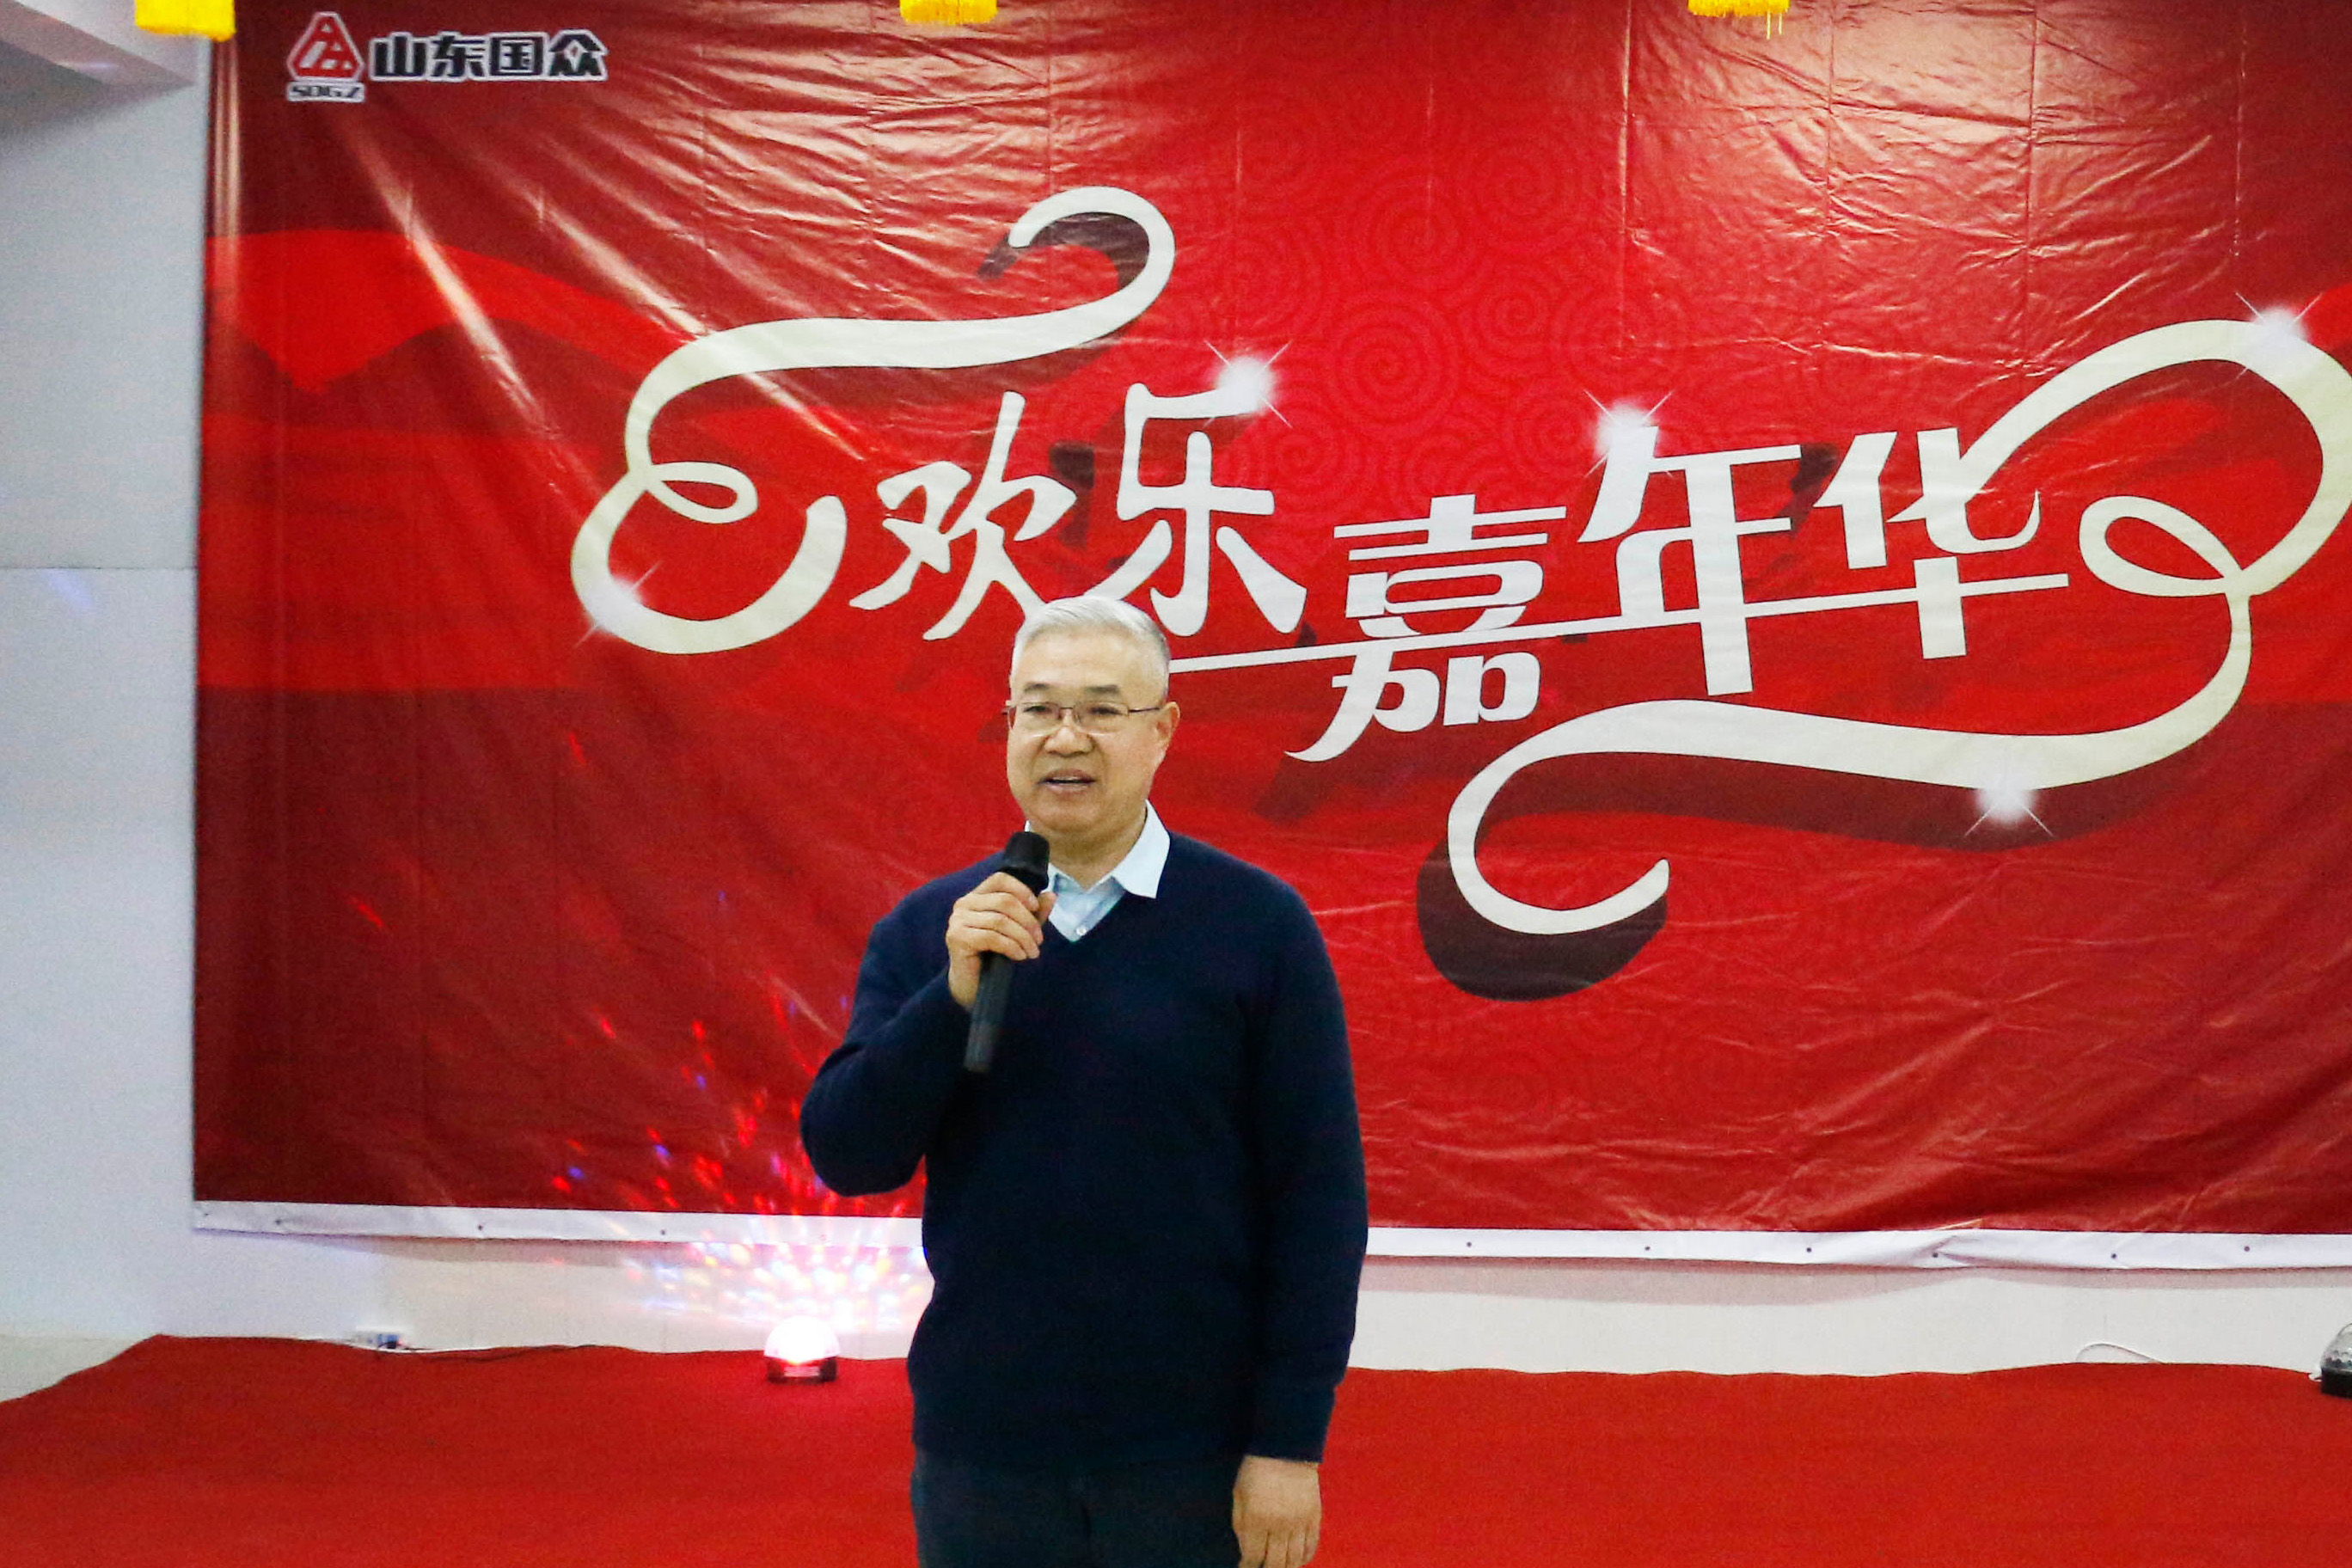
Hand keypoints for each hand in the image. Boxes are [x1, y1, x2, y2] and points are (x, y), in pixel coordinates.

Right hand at [943, 872, 1055, 1009]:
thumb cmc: (994, 953)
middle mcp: (964, 903)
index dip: (1021, 890)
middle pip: (1004, 901)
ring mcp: (957, 920)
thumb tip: (1051, 895)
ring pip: (1000, 920)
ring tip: (1032, 952)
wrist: (972, 983)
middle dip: (1028, 921)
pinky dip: (1011, 947)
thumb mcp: (1019, 929)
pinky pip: (991, 937)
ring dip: (1023, 938)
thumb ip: (1033, 912)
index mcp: (976, 896)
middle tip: (1039, 940)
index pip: (1000, 879)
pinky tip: (1020, 956)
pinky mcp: (957, 937)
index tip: (1036, 908)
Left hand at [1232, 1454, 1319, 1567]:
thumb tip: (1246, 1551)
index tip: (1245, 1566)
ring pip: (1294, 1560)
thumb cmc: (1255, 1470)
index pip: (1253, 1558)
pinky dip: (1304, 1558)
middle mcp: (1279, 1525)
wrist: (1286, 1449)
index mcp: (1256, 1519)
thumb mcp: (1239, 1496)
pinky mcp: (1314, 1517)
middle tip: (1262, 1567)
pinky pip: (1311, 1547)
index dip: (1248, 1567)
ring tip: (1278, 1566)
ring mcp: (1299, 1522)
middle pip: (1275, 1564)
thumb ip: (1241, 1526)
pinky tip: (1296, 1560)